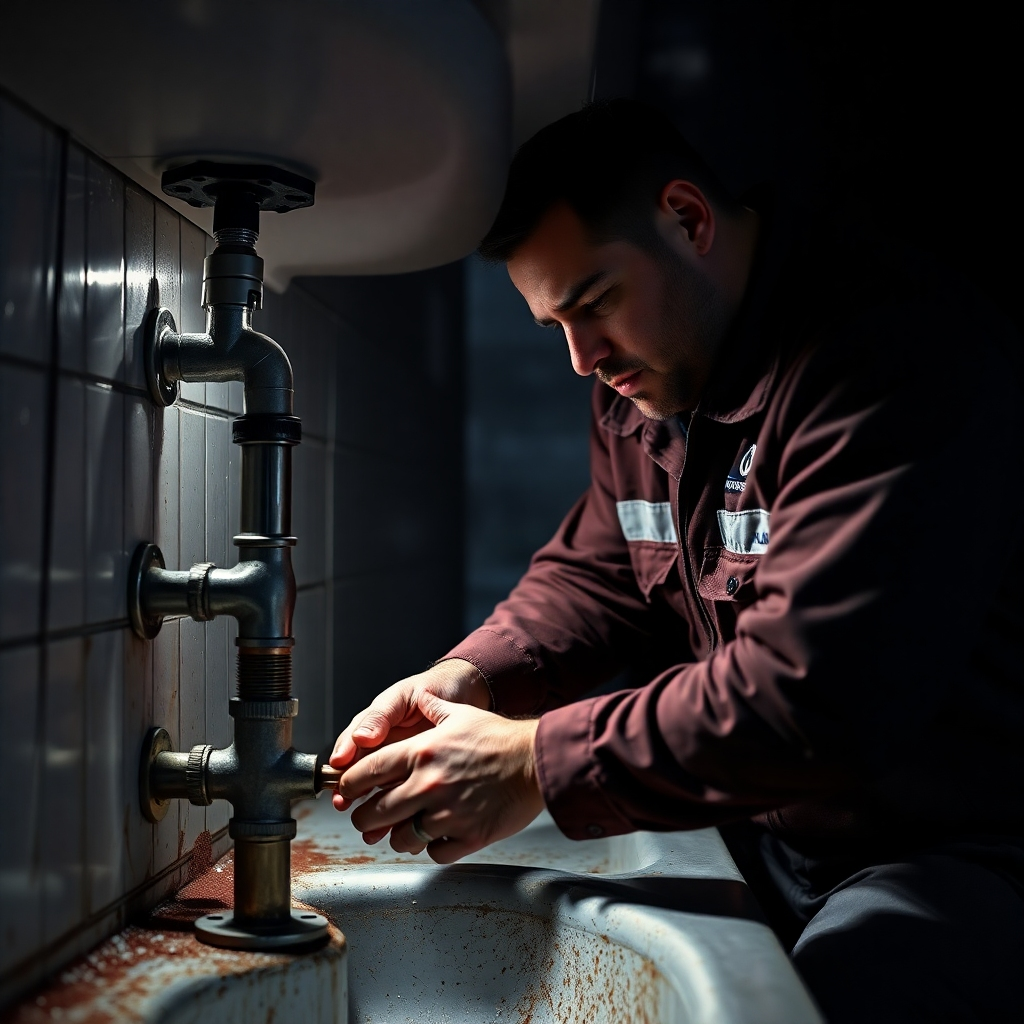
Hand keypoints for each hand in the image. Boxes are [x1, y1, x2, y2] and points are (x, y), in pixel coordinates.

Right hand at [329, 659, 489, 809]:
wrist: (467, 695)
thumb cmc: (434, 689)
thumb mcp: (406, 695)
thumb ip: (383, 715)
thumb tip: (361, 737)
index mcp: (375, 725)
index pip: (351, 742)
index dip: (343, 756)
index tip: (339, 766)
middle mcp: (383, 747)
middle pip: (358, 772)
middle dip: (349, 789)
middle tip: (343, 801)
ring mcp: (400, 764)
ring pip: (377, 790)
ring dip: (370, 808)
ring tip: (366, 824)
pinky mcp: (417, 779)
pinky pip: (402, 799)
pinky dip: (397, 815)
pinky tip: (394, 828)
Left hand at [337, 692, 543, 862]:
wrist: (537, 762)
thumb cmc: (500, 739)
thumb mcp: (461, 714)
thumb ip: (432, 710)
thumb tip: (420, 700)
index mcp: (421, 753)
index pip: (366, 773)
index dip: (349, 785)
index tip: (346, 791)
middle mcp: (427, 785)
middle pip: (374, 813)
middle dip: (365, 817)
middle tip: (367, 817)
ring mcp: (446, 814)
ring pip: (401, 838)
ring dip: (400, 835)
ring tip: (407, 827)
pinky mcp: (467, 837)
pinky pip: (434, 853)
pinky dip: (433, 847)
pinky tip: (440, 835)